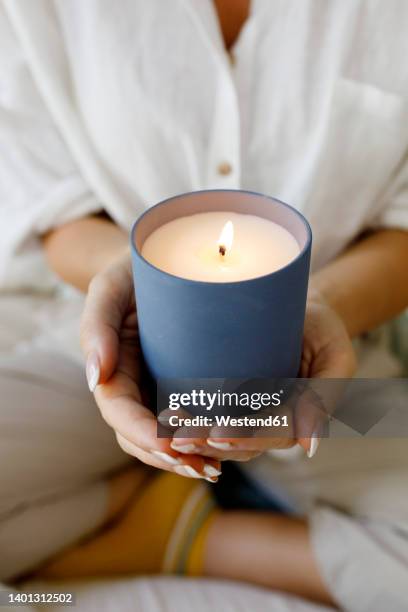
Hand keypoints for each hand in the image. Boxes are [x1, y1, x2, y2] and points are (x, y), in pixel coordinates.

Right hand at [80, 254, 220, 481]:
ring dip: (187, 459)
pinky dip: (205, 443)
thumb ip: (96, 324)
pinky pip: (191, 424)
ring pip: (165, 440)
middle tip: (203, 467)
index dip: (141, 432)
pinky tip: (229, 450)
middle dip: (168, 456)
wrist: (165, 261)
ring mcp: (159, 391)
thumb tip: (95, 377)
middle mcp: (135, 387)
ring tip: (216, 468)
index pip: (118, 411)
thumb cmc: (134, 271)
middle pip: (140, 437)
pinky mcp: (186, 388)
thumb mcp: (111, 287)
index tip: (169, 444)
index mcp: (112, 369)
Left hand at [171, 288, 356, 459]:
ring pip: (217, 437)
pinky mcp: (223, 399)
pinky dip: (186, 419)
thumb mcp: (334, 357)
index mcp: (294, 419)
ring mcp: (243, 413)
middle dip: (208, 442)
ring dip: (192, 436)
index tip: (220, 433)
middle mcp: (265, 423)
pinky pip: (205, 416)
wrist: (300, 309)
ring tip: (165, 427)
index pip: (270, 435)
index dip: (245, 436)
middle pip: (237, 442)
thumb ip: (325, 397)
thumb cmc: (321, 332)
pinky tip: (162, 414)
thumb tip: (311, 445)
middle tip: (178, 436)